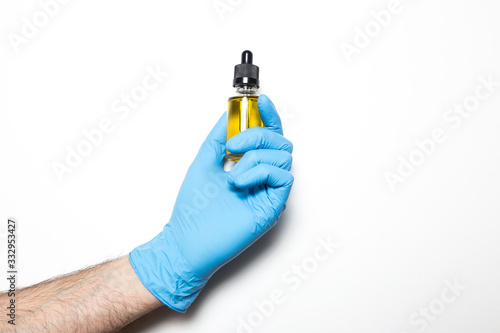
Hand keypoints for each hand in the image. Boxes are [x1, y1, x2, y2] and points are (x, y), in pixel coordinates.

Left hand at [129, 94, 293, 311]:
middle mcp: (262, 177)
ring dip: (255, 158)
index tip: (261, 101)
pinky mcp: (273, 206)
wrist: (187, 239)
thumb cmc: (193, 208)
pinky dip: (262, 171)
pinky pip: (283, 176)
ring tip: (231, 176)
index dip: (268, 116)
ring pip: (283, 156)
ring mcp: (268, 191)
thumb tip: (229, 113)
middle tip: (233, 145)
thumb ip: (219, 136)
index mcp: (248, 165)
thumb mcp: (204, 160)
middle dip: (259, 135)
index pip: (267, 135)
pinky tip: (240, 182)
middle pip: (280, 141)